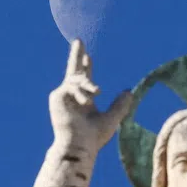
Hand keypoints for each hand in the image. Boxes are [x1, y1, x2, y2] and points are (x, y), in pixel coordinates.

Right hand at [49, 40, 132, 154]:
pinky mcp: (56, 97)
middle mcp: (72, 96)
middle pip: (73, 70)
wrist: (78, 145)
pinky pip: (72, 86)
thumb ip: (120, 105)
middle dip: (76, 55)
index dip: (86, 67)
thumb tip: (129, 91)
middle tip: (79, 40)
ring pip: (78, 80)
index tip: (89, 57)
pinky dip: (81, 93)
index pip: (85, 79)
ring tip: (97, 93)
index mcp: (84, 100)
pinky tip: (85, 102)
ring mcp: (63, 96)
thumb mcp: (111, 118)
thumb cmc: (93, 137)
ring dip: (89, 86)